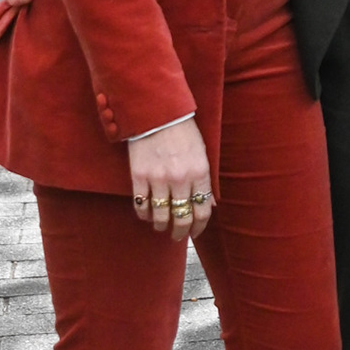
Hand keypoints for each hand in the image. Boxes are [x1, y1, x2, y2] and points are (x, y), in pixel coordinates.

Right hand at [127, 118, 213, 238]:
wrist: (157, 114)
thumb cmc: (183, 132)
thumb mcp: (202, 154)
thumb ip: (205, 181)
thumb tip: (210, 204)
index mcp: (200, 172)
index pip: (203, 210)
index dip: (199, 227)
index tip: (194, 232)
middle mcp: (180, 179)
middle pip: (182, 218)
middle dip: (180, 232)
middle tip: (177, 236)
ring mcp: (158, 178)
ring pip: (160, 215)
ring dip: (161, 225)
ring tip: (161, 226)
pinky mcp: (139, 176)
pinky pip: (141, 205)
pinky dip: (144, 214)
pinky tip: (146, 214)